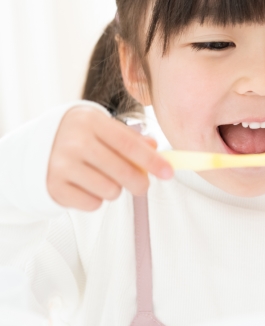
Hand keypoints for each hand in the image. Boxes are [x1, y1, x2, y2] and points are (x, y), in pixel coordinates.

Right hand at [47, 106, 172, 210]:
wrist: (34, 149)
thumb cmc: (80, 137)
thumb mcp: (102, 128)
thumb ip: (130, 138)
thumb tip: (155, 150)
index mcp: (89, 122)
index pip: (129, 144)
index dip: (152, 161)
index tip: (169, 173)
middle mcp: (73, 142)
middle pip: (123, 172)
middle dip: (140, 183)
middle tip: (141, 185)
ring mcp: (60, 165)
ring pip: (111, 191)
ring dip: (114, 189)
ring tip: (103, 179)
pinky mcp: (53, 187)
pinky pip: (93, 204)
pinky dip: (95, 199)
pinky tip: (86, 186)